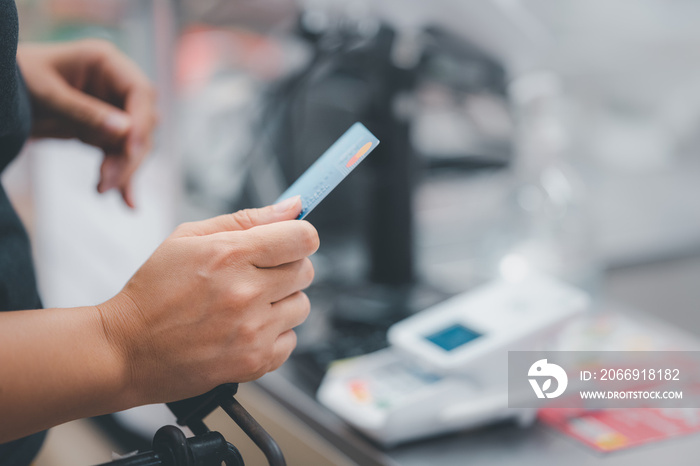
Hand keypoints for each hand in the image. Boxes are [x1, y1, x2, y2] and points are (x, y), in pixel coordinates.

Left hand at [17, 39, 157, 207]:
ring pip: (134, 145)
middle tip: (108, 181)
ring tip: (102, 191)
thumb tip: (127, 132)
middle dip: (128, 156)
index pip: (141, 93)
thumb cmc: (17, 80)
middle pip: (141, 124)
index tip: (132, 150)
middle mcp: (116, 85)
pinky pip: (120, 156)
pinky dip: (121, 178)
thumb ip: (85, 112)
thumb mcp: (47, 94)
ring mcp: (114, 109)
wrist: (1, 95)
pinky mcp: (106, 131)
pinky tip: (127, 202)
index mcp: (106, 62)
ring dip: (124, 171)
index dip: (141, 123)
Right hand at [97, 196, 318, 403]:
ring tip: (247, 305)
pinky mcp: (254, 362)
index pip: (303, 238)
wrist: (125, 350)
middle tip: (257, 275)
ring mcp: (252, 330)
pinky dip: (274, 334)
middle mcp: (247, 293)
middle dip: (287, 268)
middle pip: (306, 271)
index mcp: (230, 255)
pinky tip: (245, 330)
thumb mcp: (188, 238)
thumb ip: (246, 219)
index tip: (288, 241)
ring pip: (302, 306)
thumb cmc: (154, 290)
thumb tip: (294, 206)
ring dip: (282, 302)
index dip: (300, 236)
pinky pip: (291, 340)